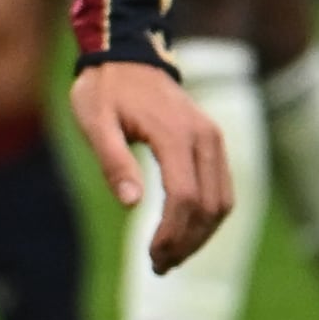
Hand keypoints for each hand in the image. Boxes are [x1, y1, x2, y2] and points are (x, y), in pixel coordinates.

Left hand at [68, 59, 237, 273]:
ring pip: (223, 201)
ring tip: (170, 256)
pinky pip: (222, 189)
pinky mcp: (213, 142)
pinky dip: (207, 217)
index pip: (185, 197)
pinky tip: (183, 231)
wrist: (128, 53)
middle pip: (210, 205)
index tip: (152, 257)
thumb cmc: (105, 90)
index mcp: (176, 134)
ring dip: (201, 234)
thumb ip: (114, 162)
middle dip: (188, 242)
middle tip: (158, 266)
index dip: (172, 233)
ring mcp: (213, 139)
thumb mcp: (95, 123)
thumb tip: (132, 204)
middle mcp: (205, 137)